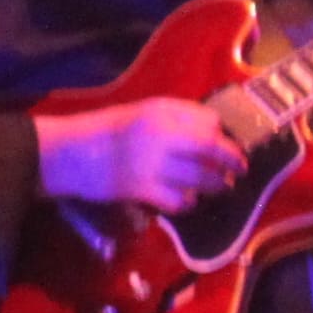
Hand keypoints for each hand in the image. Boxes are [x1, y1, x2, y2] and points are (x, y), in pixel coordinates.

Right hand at [38, 97, 244, 219]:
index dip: (224, 137)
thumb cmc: (108, 129)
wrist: (71, 153)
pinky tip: (188, 200)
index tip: (231, 147)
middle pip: (211, 148)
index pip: (209, 123)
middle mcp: (161, 135)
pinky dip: (188, 202)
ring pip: (200, 178)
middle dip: (232, 161)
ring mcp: (152, 164)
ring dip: (216, 185)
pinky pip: (179, 201)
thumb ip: (177, 115)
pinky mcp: (143, 190)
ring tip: (220, 187)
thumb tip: (214, 128)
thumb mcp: (142, 110)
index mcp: (161, 112)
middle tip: (240, 170)